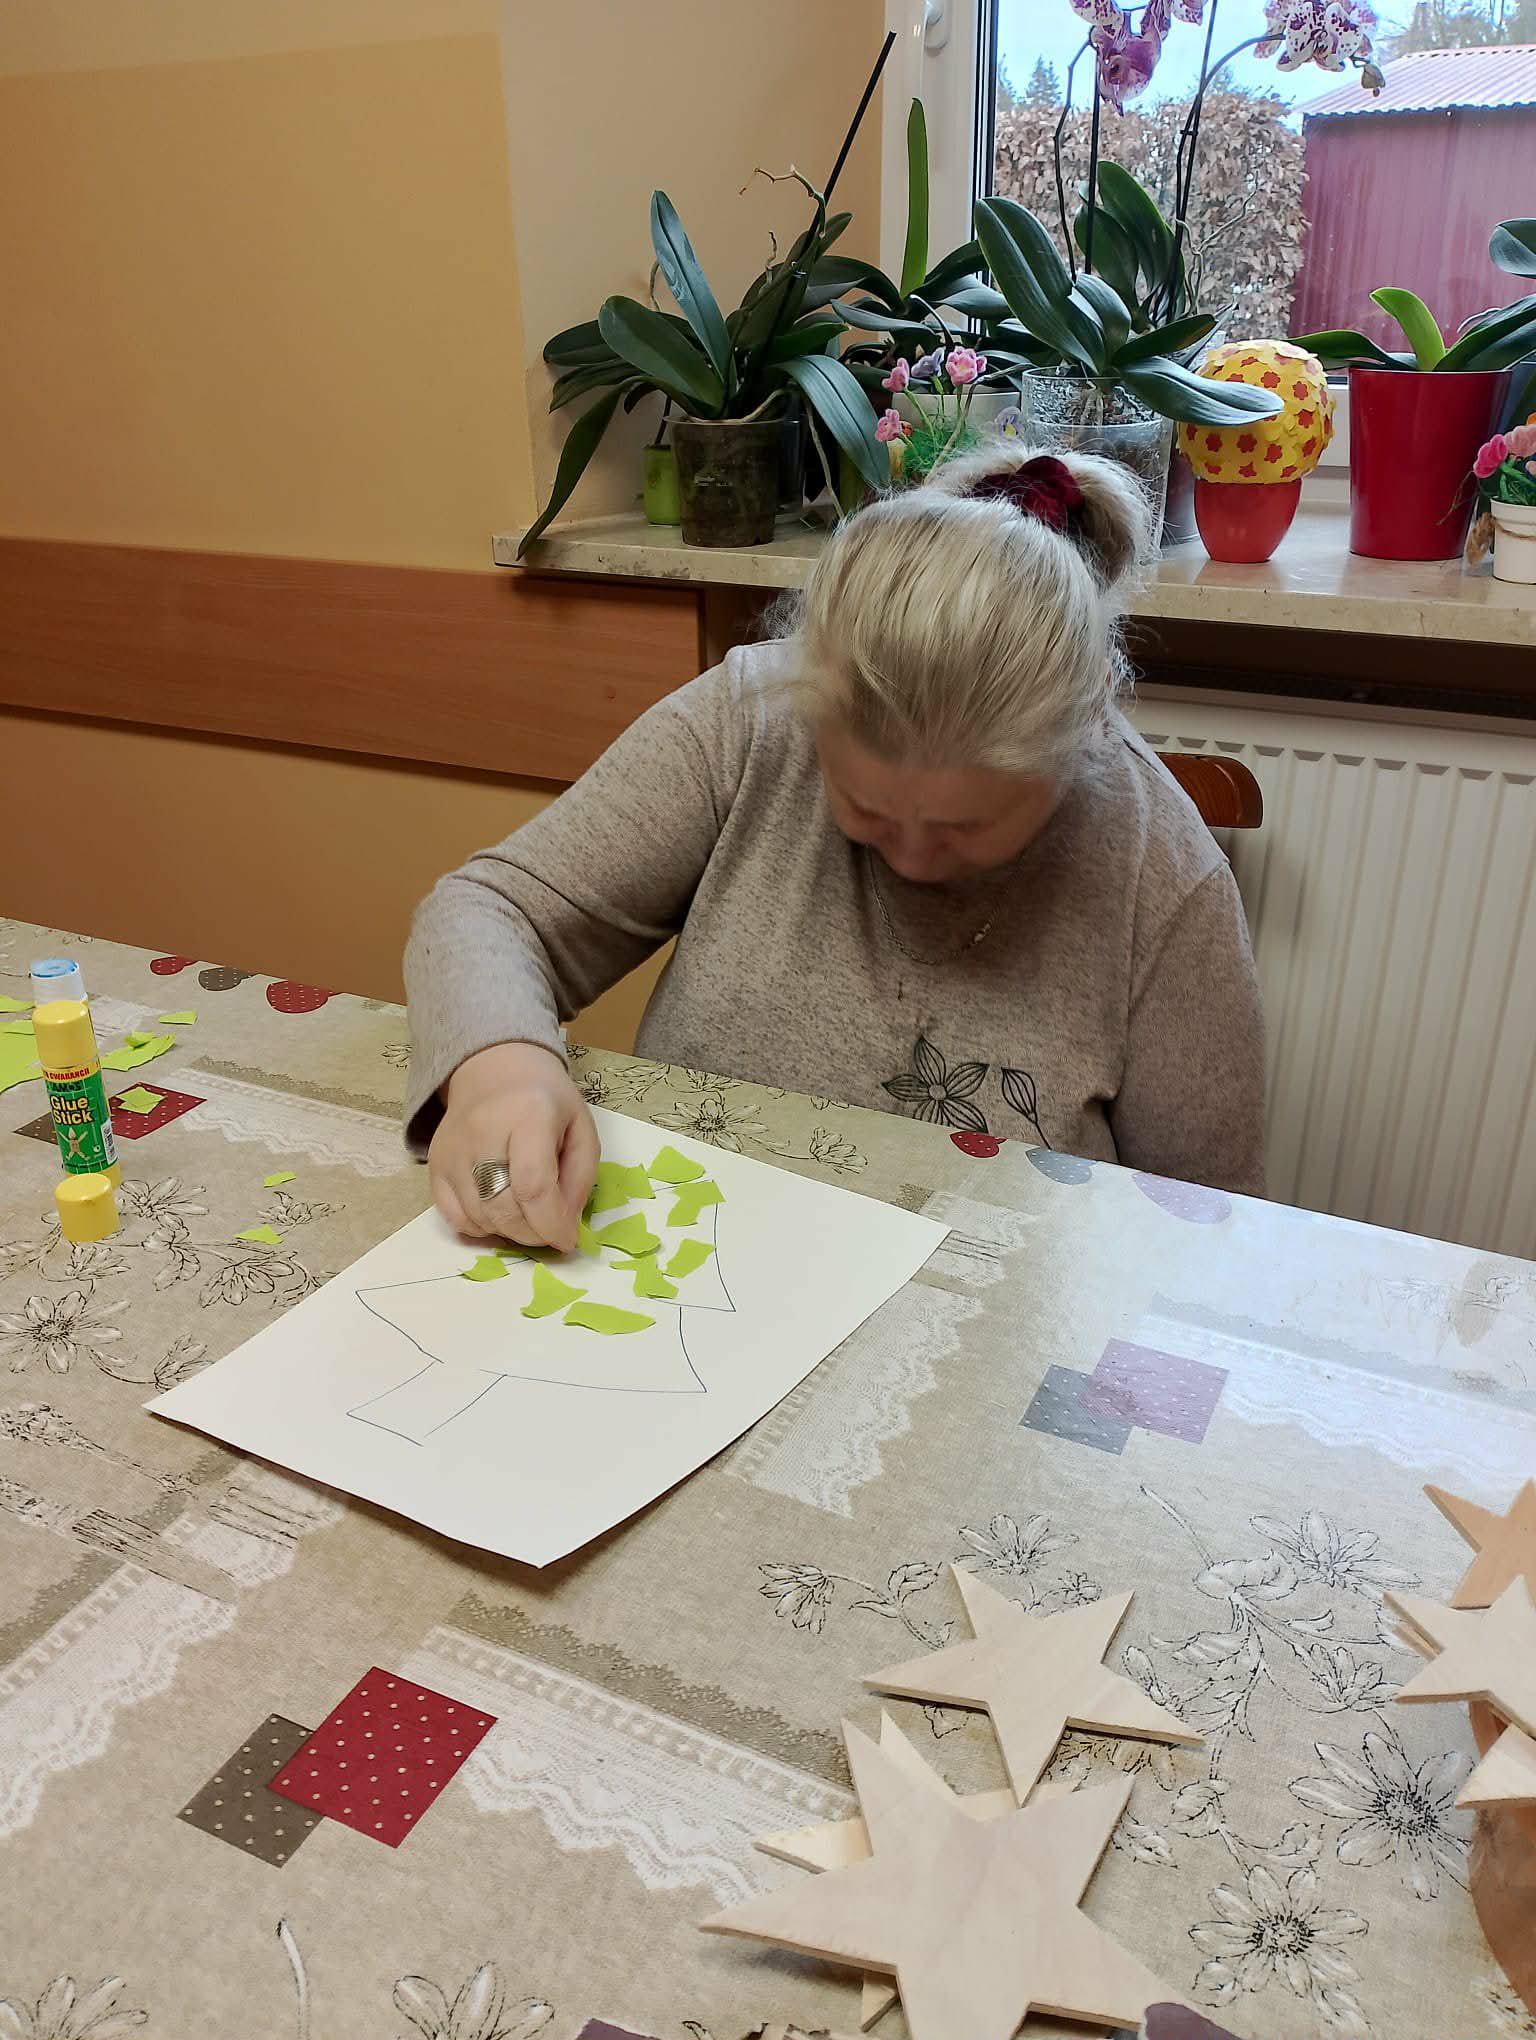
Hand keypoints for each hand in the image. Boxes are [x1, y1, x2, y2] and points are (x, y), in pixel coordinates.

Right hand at [428, 1041, 597, 1251]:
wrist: (494, 1069)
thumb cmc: (544, 1100)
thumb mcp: (581, 1128)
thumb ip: (580, 1178)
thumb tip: (565, 1226)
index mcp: (528, 1115)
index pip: (534, 1186)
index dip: (552, 1223)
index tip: (567, 1239)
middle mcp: (482, 1132)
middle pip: (504, 1208)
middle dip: (533, 1233)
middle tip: (550, 1230)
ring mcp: (452, 1151)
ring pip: (479, 1218)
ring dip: (510, 1232)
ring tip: (528, 1215)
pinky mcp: (434, 1165)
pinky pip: (454, 1218)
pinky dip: (481, 1227)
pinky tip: (499, 1212)